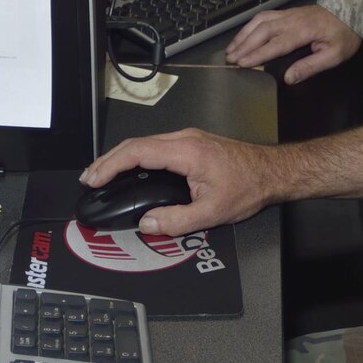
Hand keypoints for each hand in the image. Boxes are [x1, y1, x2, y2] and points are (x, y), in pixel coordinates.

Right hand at [78, 128, 278, 235]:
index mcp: (186, 151)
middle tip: (90, 178)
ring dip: (121, 157)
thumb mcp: (213, 212)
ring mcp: (188, 139)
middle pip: (134, 144)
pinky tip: (131, 168)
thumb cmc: (250, 185)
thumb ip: (177, 221)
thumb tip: (148, 223)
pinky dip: (136, 156)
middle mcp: (184, 139)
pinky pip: (155, 146)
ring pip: (144, 143)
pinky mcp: (191, 144)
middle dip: (107, 160)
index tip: (94, 178)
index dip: (110, 165)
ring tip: (103, 175)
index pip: (136, 152)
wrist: (272, 171)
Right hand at [224, 4, 361, 83]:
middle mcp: (291, 19)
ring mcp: (288, 14)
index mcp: (303, 31)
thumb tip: (288, 78)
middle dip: (243, 45)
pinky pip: (263, 16)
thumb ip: (310, 66)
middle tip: (229, 59)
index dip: (257, 54)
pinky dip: (250, 26)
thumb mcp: (334, 55)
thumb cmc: (344, 35)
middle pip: (262, 30)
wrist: (351, 11)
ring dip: (243, 35)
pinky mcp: (287, 13)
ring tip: (231, 49)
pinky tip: (243, 35)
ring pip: (259, 21)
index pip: (275, 43)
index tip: (242, 63)